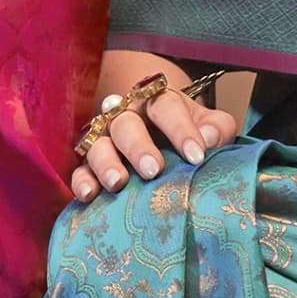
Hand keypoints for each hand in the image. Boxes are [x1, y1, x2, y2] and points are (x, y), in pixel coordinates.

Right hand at [68, 49, 240, 204]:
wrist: (166, 143)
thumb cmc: (190, 135)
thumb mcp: (210, 127)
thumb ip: (217, 128)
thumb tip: (208, 139)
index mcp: (157, 102)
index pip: (165, 106)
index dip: (180, 129)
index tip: (196, 155)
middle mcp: (126, 116)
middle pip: (125, 123)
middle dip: (138, 146)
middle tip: (153, 170)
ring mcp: (105, 140)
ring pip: (98, 144)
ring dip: (106, 162)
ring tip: (118, 183)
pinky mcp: (90, 165)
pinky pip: (79, 170)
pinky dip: (81, 181)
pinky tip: (89, 195)